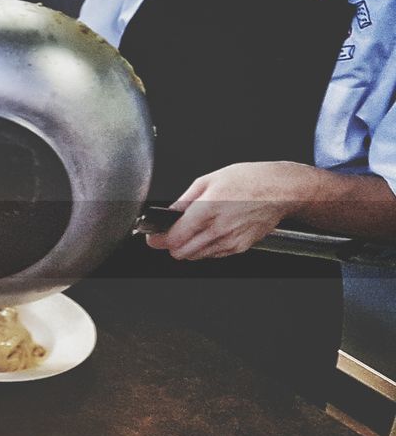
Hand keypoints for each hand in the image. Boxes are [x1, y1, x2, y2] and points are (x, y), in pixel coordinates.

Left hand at [146, 161, 320, 259]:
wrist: (282, 190)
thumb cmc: (250, 180)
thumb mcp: (210, 179)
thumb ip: (185, 199)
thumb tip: (170, 212)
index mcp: (207, 209)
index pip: (174, 237)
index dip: (158, 240)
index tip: (152, 238)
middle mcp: (218, 228)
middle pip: (182, 252)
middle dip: (171, 245)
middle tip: (170, 234)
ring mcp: (230, 240)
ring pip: (197, 256)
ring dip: (188, 247)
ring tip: (193, 230)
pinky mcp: (240, 247)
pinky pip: (214, 254)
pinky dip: (206, 248)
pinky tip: (211, 233)